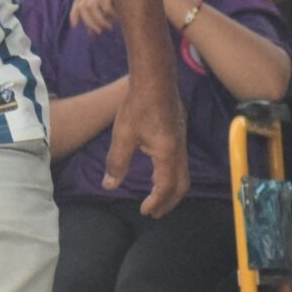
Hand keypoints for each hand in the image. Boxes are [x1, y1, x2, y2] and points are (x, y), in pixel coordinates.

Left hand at [69, 0, 117, 34]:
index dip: (74, 14)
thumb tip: (90, 33)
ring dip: (98, 20)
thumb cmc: (133, 4)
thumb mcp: (114, 14)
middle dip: (89, 22)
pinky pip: (102, 3)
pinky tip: (117, 19)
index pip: (79, 1)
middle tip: (99, 32)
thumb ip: (102, 19)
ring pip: (90, 6)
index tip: (74, 27)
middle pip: (82, 5)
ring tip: (109, 28)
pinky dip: (108, 14)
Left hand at [103, 73, 188, 215]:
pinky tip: (157, 171)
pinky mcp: (179, 133)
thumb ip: (117, 163)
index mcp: (167, 154)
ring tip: (155, 196)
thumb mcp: (123, 136)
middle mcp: (179, 150)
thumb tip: (109, 185)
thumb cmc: (138, 106)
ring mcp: (181, 141)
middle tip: (155, 213)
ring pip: (183, 174)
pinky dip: (171, 175)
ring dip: (170, 189)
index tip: (145, 211)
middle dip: (169, 202)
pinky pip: (180, 162)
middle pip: (181, 185)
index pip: (165, 188)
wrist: (155, 79)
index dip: (156, 202)